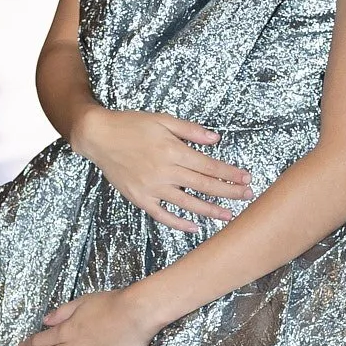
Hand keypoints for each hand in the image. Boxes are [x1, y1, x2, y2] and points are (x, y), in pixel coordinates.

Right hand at [70, 105, 250, 233]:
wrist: (98, 136)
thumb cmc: (130, 124)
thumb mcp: (162, 119)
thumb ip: (190, 130)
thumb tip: (216, 139)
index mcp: (172, 150)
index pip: (209, 166)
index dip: (230, 174)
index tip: (246, 178)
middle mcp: (164, 171)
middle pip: (203, 186)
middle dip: (228, 192)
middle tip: (247, 196)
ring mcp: (151, 188)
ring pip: (187, 204)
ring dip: (210, 211)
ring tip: (228, 216)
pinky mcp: (139, 198)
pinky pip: (163, 215)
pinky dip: (179, 223)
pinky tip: (194, 226)